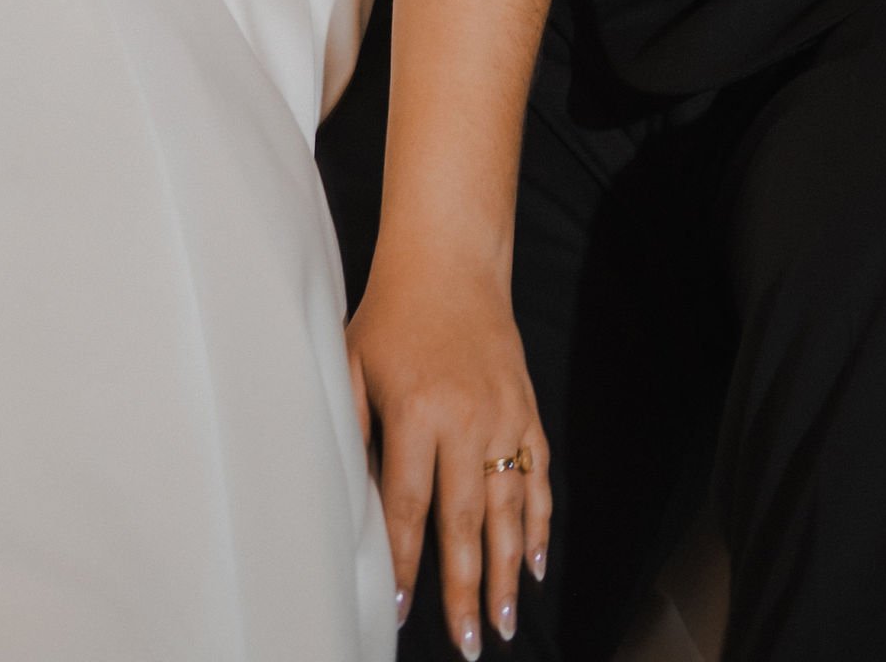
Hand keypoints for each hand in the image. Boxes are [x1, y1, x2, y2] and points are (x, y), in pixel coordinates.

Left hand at [349, 249, 549, 650]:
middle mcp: (466, 417)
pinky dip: (541, 521)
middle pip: (465, 521)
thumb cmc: (391, 316)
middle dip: (466, 588)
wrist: (450, 262)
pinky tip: (536, 563)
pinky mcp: (526, 408)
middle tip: (470, 642)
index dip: (404, 564)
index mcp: (417, 410)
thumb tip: (344, 500)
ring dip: (507, 569)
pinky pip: (538, 475)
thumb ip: (350, 430)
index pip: (408, 506)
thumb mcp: (352, 363)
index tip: (400, 611)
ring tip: (505, 622)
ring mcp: (503, 414)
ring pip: (509, 507)